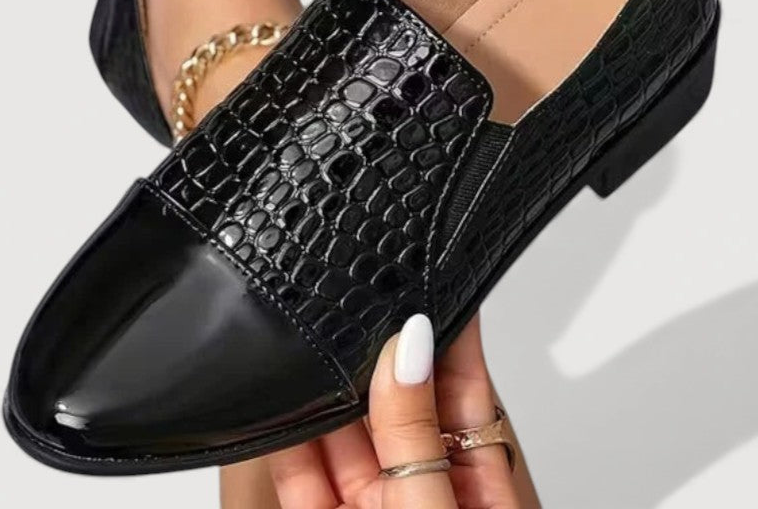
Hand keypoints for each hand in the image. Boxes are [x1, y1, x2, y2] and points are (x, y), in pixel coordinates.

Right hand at [268, 314, 522, 508]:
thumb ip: (414, 435)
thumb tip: (406, 345)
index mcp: (478, 484)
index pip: (462, 384)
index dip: (447, 329)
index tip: (431, 273)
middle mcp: (424, 490)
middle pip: (395, 399)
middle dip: (373, 350)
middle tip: (354, 292)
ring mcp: (372, 507)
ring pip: (341, 430)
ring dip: (325, 386)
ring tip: (311, 328)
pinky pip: (299, 471)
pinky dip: (286, 434)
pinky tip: (280, 393)